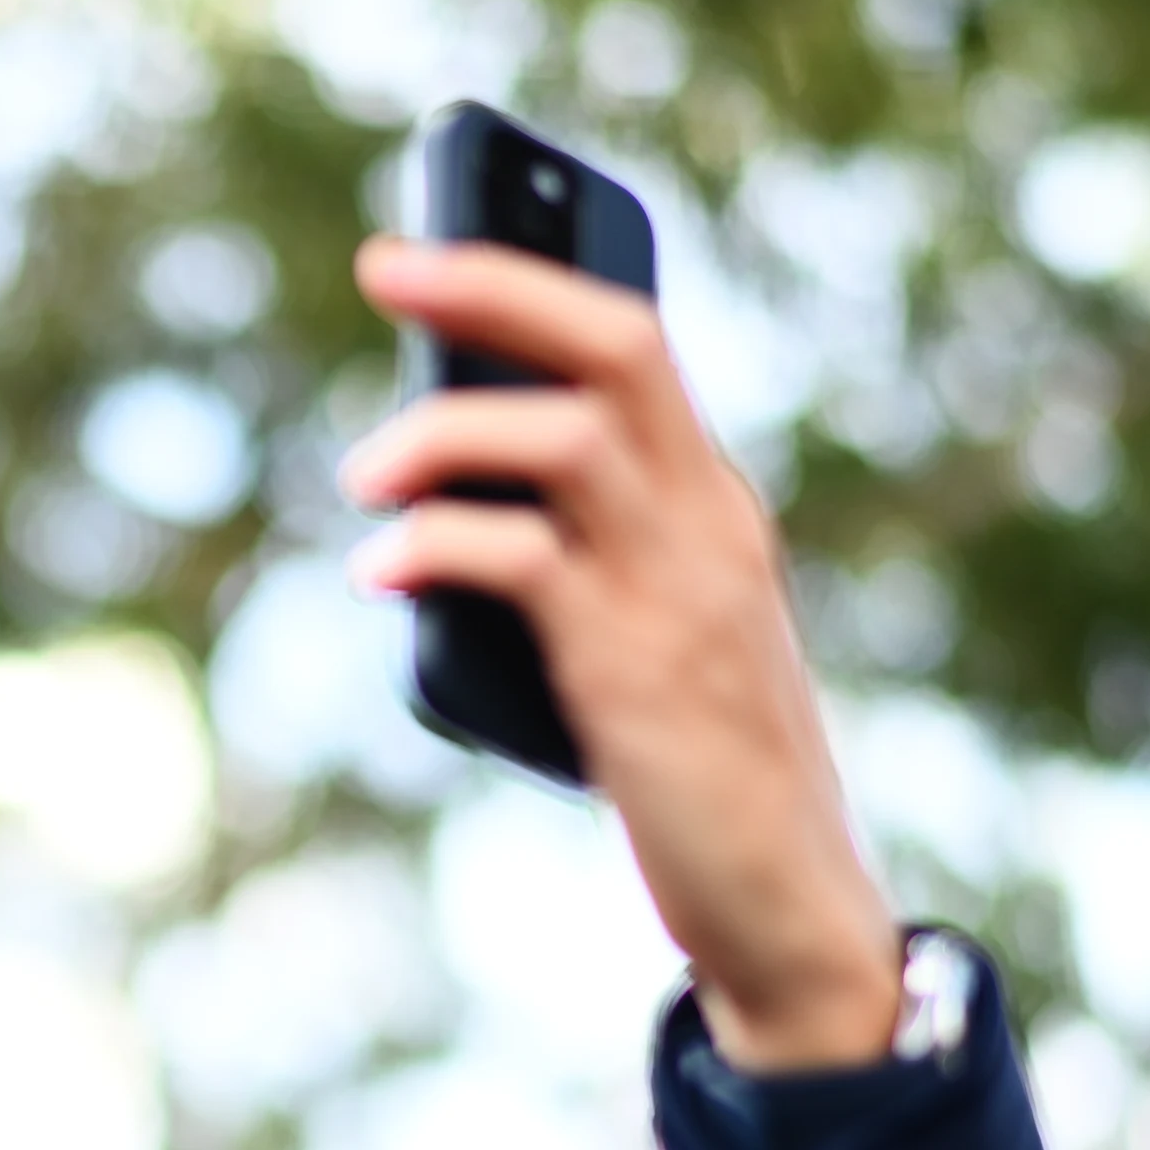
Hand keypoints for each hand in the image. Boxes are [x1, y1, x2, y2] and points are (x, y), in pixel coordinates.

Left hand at [341, 237, 900, 1072]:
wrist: (785, 899)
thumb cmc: (699, 770)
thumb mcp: (648, 637)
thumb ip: (580, 561)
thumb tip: (439, 511)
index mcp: (714, 506)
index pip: (632, 343)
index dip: (527, 279)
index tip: (427, 250)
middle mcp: (710, 524)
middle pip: (611, 346)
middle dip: (492, 286)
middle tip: (384, 266)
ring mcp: (680, 592)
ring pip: (561, 439)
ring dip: (443, 436)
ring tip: (363, 481)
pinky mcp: (636, 671)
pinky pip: (523, 560)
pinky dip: (435, 546)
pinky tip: (382, 571)